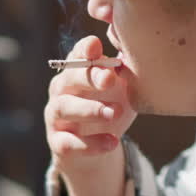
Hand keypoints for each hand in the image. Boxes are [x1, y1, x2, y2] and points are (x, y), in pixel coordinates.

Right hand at [44, 35, 136, 167]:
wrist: (95, 149)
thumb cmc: (109, 107)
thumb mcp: (122, 88)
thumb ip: (126, 69)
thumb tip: (138, 50)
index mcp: (77, 72)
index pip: (77, 56)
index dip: (84, 50)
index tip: (95, 46)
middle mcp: (62, 91)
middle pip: (69, 78)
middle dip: (88, 77)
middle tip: (110, 79)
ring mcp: (57, 117)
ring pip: (64, 108)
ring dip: (89, 109)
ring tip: (113, 113)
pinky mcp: (59, 143)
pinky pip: (69, 143)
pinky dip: (90, 144)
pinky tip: (112, 142)